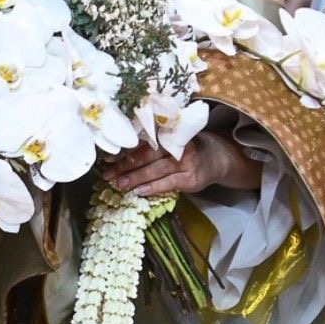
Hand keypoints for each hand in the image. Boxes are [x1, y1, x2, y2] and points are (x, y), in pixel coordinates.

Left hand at [102, 130, 258, 197]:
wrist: (216, 159)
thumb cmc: (186, 148)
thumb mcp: (171, 139)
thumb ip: (152, 143)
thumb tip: (119, 151)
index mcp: (170, 132)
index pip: (144, 141)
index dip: (125, 149)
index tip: (108, 157)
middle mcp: (178, 145)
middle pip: (147, 155)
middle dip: (125, 165)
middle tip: (108, 174)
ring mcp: (186, 163)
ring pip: (156, 170)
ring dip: (135, 178)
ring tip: (119, 183)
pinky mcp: (190, 179)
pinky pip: (168, 183)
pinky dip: (153, 187)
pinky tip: (139, 191)